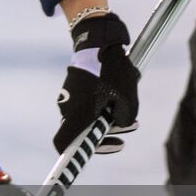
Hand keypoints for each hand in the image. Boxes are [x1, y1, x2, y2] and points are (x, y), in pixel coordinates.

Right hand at [53, 13, 139, 154]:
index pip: (63, 143)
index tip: (93, 150)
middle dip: (106, 133)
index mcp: (75, 114)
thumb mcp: (127, 100)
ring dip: (108, 120)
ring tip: (133, 118)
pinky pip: (86, 104)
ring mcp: (69, 96)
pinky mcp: (74, 87)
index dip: (77, 153)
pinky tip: (121, 101)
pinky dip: (102, 107)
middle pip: (81, 132)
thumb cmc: (112, 73)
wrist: (99, 42)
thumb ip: (124, 120)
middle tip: (129, 129)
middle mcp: (67, 108)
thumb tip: (119, 123)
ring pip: (87, 117)